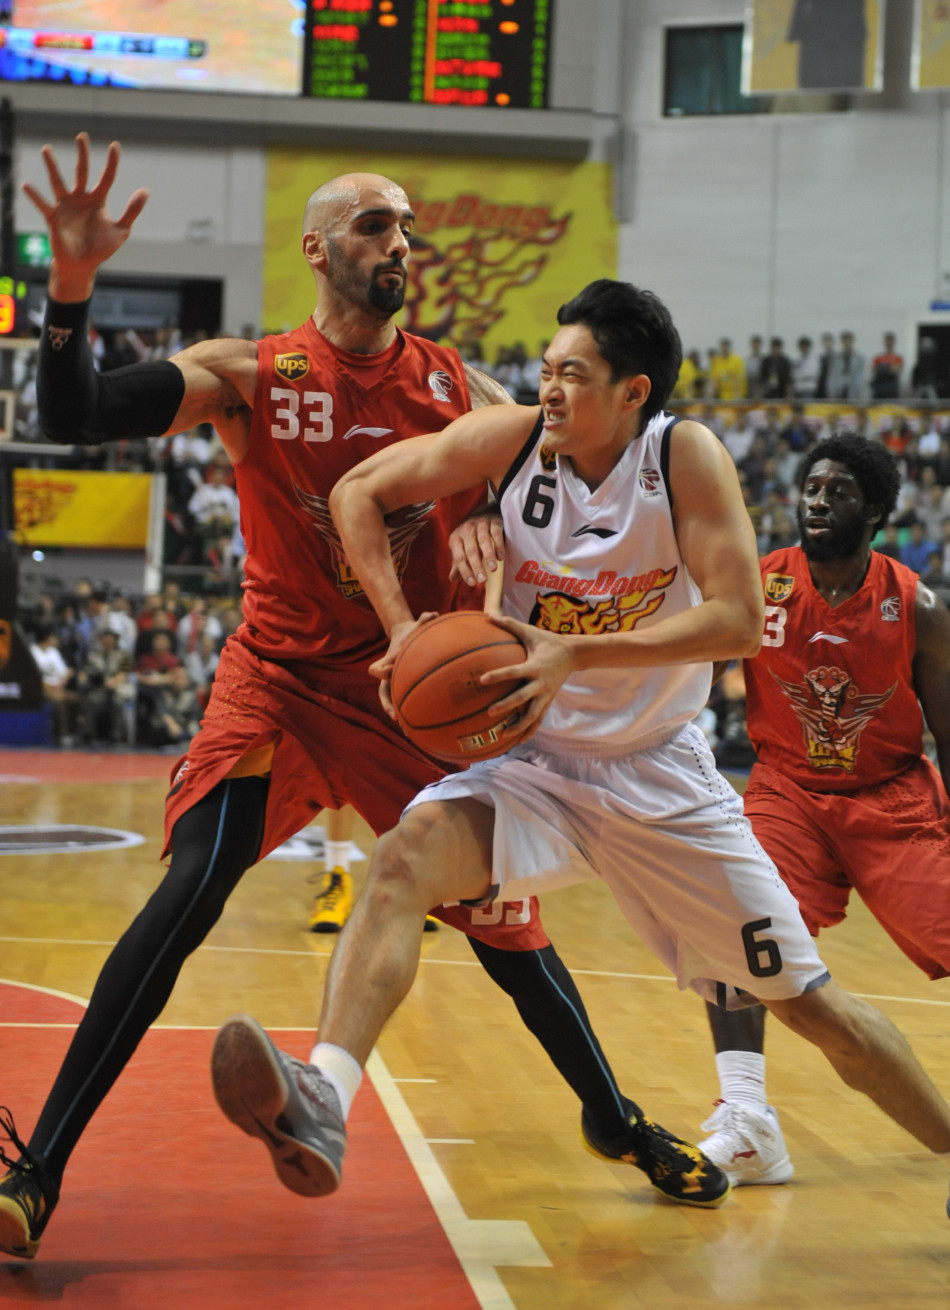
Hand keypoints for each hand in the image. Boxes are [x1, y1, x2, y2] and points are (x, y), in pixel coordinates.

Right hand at [22, 133, 148, 299]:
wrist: (82, 265)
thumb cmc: (101, 248)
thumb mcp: (121, 230)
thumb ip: (132, 211)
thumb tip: (145, 190)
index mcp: (98, 200)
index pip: (106, 177)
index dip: (112, 163)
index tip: (115, 146)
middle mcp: (80, 198)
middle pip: (81, 171)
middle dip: (82, 155)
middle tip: (82, 136)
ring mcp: (66, 206)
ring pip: (58, 182)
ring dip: (52, 166)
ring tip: (47, 149)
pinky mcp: (53, 218)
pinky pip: (42, 204)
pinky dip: (34, 196)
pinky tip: (27, 185)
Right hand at [368, 612, 438, 717]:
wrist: (404, 635)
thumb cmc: (411, 632)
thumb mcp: (416, 624)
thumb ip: (423, 619)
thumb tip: (433, 613)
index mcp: (388, 660)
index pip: (377, 669)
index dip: (382, 672)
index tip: (389, 673)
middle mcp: (387, 674)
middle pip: (383, 693)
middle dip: (389, 705)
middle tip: (396, 718)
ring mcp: (392, 682)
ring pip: (392, 702)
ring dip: (399, 716)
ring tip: (409, 733)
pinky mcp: (400, 686)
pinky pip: (403, 701)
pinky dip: (410, 714)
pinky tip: (423, 726)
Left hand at [448, 507, 503, 585]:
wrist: (483, 515)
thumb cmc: (471, 538)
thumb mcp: (462, 549)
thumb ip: (458, 564)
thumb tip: (452, 579)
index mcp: (455, 539)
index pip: (459, 557)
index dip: (465, 571)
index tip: (473, 583)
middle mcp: (466, 530)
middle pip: (471, 550)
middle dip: (477, 566)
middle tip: (482, 580)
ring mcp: (480, 524)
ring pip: (483, 541)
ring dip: (488, 556)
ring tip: (493, 569)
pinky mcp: (493, 521)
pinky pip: (496, 533)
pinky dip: (498, 545)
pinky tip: (500, 558)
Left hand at [478, 615, 576, 742]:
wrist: (574, 655)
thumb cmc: (548, 641)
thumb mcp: (531, 631)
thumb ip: (510, 624)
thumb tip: (489, 616)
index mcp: (535, 666)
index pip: (514, 672)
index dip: (498, 676)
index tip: (482, 680)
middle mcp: (541, 683)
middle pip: (523, 698)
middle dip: (507, 706)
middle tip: (490, 712)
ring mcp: (546, 695)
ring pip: (533, 715)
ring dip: (519, 726)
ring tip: (503, 735)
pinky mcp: (548, 702)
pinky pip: (538, 719)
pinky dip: (529, 731)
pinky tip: (518, 741)